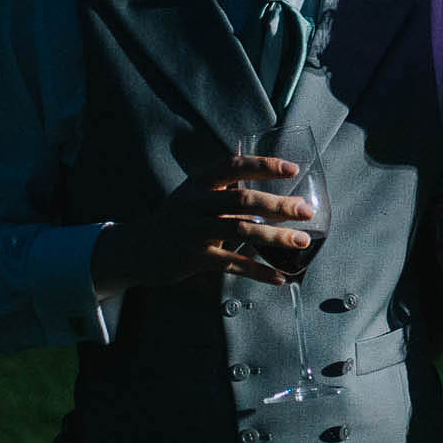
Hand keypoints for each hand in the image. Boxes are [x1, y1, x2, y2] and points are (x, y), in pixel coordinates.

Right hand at [90, 153, 313, 291]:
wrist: (137, 249)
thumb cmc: (177, 220)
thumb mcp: (195, 197)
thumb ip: (226, 192)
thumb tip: (275, 196)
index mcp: (198, 183)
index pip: (233, 165)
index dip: (263, 165)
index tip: (292, 169)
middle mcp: (195, 203)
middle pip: (242, 199)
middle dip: (278, 204)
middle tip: (306, 211)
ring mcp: (193, 231)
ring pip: (241, 230)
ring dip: (275, 236)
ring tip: (301, 241)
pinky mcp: (194, 258)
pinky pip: (233, 264)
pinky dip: (258, 271)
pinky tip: (279, 277)